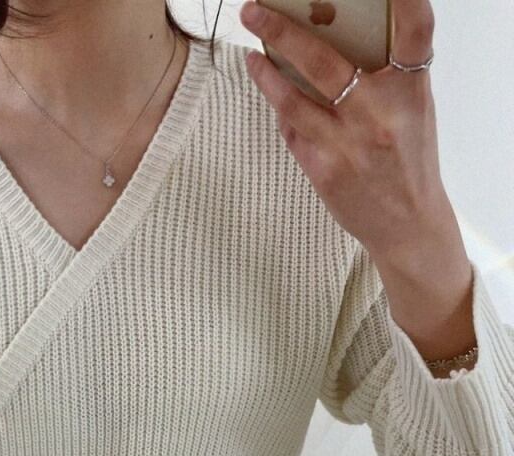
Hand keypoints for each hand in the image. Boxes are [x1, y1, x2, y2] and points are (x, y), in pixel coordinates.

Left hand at [240, 0, 452, 261]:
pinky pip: (292, 131)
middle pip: (324, 61)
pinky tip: (273, 94)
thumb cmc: (408, 162)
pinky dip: (281, 110)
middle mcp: (378, 114)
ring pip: (292, 100)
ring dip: (265, 74)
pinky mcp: (323, 169)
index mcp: (410, 91)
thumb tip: (335, 39)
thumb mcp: (413, 110)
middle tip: (253, 11)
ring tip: (251, 55)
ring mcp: (347, 144)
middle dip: (281, 31)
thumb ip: (386, 76)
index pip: (415, 31)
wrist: (407, 224)